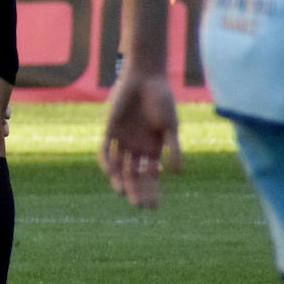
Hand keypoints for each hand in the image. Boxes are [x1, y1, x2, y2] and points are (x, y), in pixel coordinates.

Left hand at [101, 73, 176, 208]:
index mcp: (154, 150)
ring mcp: (122, 140)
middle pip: (134, 176)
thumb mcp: (170, 126)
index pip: (151, 177)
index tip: (154, 206)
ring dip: (119, 179)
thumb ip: (174, 148)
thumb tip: (179, 173)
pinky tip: (109, 171)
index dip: (152, 192)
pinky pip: (105, 149)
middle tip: (138, 205)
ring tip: (122, 191)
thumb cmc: (161, 100)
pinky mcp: (110, 129)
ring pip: (118, 166)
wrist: (145, 77)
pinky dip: (106, 161)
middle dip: (136, 191)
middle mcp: (137, 148)